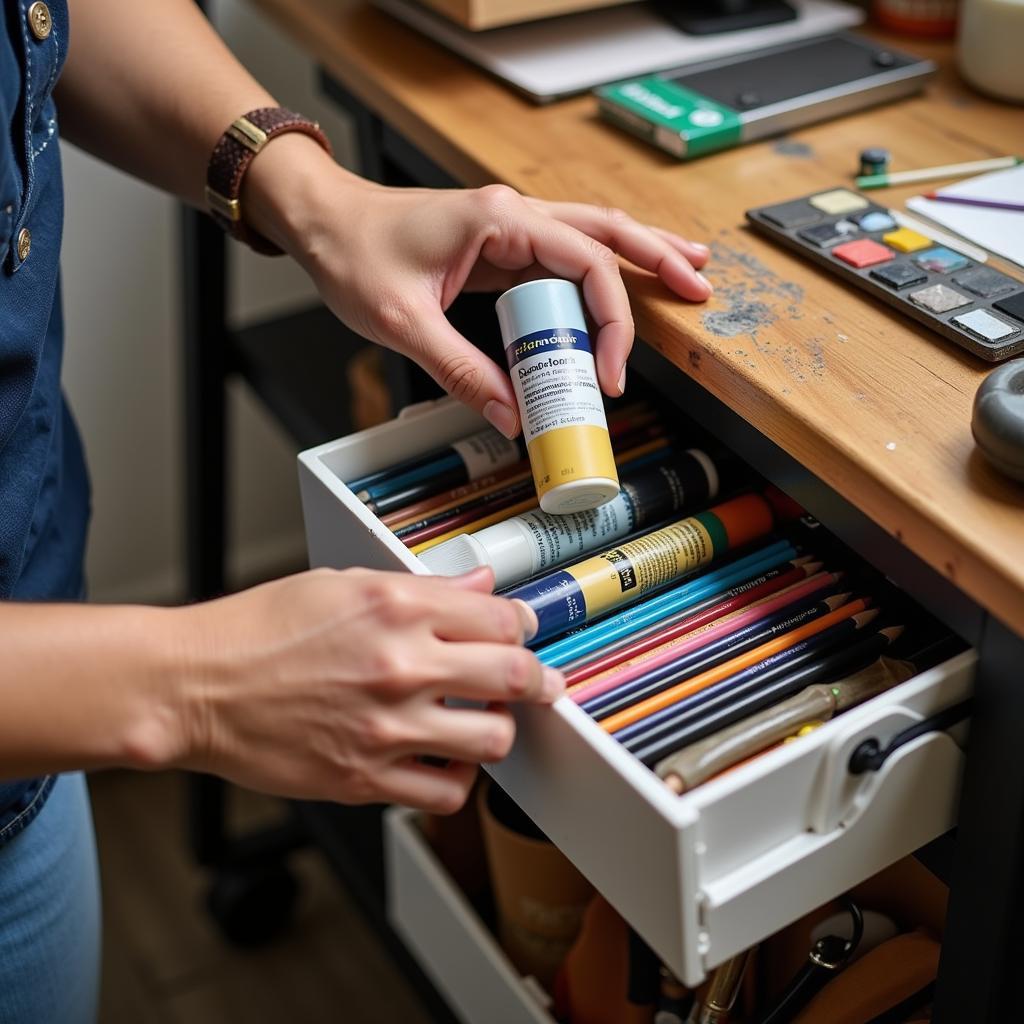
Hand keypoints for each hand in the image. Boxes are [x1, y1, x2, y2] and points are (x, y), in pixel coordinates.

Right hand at [172, 567, 561, 812]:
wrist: (196, 686)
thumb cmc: (258, 630)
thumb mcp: (342, 585)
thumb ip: (421, 587)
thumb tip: (478, 583)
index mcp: (397, 607)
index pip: (502, 618)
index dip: (524, 627)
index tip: (524, 635)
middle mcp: (400, 665)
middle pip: (514, 677)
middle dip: (538, 680)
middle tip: (539, 685)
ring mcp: (386, 727)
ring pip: (493, 740)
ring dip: (497, 730)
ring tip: (480, 722)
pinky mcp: (365, 778)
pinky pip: (446, 792)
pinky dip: (458, 778)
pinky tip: (443, 759)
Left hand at [243, 139, 710, 437]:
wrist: (321, 221)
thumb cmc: (352, 252)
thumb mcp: (403, 322)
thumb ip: (461, 372)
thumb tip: (513, 418)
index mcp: (499, 220)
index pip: (585, 263)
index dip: (609, 322)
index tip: (609, 376)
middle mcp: (513, 215)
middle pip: (606, 232)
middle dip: (657, 258)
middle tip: (700, 286)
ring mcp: (509, 227)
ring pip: (592, 236)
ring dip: (640, 253)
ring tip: (687, 271)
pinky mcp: (499, 246)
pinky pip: (561, 258)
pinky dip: (598, 271)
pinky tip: (618, 285)